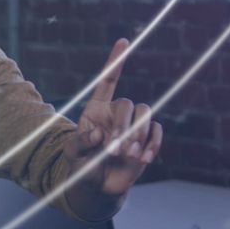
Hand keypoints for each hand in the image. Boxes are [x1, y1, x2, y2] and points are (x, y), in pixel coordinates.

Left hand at [63, 39, 162, 198]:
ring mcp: (133, 126)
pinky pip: (157, 132)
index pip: (107, 81)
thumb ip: (81, 143)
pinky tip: (143, 159)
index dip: (115, 61)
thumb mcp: (72, 155)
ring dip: (138, 134)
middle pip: (127, 104)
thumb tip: (99, 133)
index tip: (123, 41)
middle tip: (114, 149)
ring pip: (145, 114)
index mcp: (95, 109)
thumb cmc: (81, 166)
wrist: (98, 188)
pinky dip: (153, 144)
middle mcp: (115, 113)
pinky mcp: (147, 140)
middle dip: (123, 126)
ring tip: (127, 156)